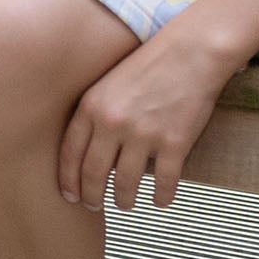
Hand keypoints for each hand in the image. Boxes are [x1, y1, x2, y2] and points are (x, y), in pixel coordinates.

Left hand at [59, 32, 239, 211]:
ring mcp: (143, 134)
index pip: (70, 154)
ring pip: (125, 182)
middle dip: (91, 196)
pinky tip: (160, 201)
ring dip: (124, 199)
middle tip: (93, 206)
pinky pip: (164, 181)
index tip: (69, 195)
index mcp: (91, 108)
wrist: (190, 53)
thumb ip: (94, 114)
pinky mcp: (174, 142)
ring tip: (125, 204)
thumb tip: (86, 151)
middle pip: (93, 173)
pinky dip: (161, 196)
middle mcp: (113, 124)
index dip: (68, 180)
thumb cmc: (148, 66)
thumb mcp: (107, 84)